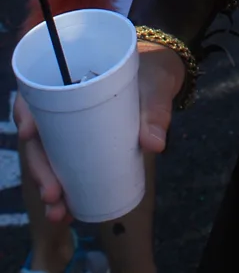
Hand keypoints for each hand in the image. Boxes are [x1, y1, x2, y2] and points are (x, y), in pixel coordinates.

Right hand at [15, 42, 185, 223]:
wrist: (160, 82)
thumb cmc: (152, 76)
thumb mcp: (156, 88)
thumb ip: (156, 111)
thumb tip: (155, 144)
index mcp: (73, 79)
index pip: (37, 93)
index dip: (26, 112)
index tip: (28, 133)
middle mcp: (63, 106)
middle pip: (39, 136)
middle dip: (40, 168)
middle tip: (52, 193)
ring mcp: (70, 130)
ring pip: (48, 158)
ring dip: (48, 186)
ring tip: (59, 212)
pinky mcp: (82, 149)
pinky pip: (64, 170)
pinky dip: (63, 192)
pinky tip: (65, 213)